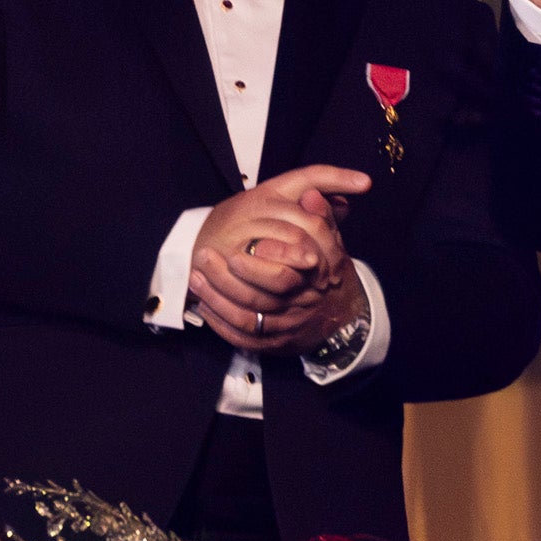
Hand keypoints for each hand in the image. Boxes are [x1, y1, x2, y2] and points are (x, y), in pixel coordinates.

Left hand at [190, 166, 366, 352]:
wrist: (344, 317)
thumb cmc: (330, 275)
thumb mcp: (333, 245)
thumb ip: (321, 219)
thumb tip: (310, 195)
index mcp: (312, 283)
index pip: (283, 277)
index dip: (256, 265)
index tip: (234, 248)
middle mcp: (297, 309)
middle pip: (257, 299)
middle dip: (226, 278)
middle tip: (203, 256)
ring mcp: (284, 330)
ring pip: (245, 320)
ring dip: (216, 299)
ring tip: (195, 277)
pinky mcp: (272, 346)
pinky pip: (241, 339)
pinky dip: (220, 323)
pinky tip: (204, 305)